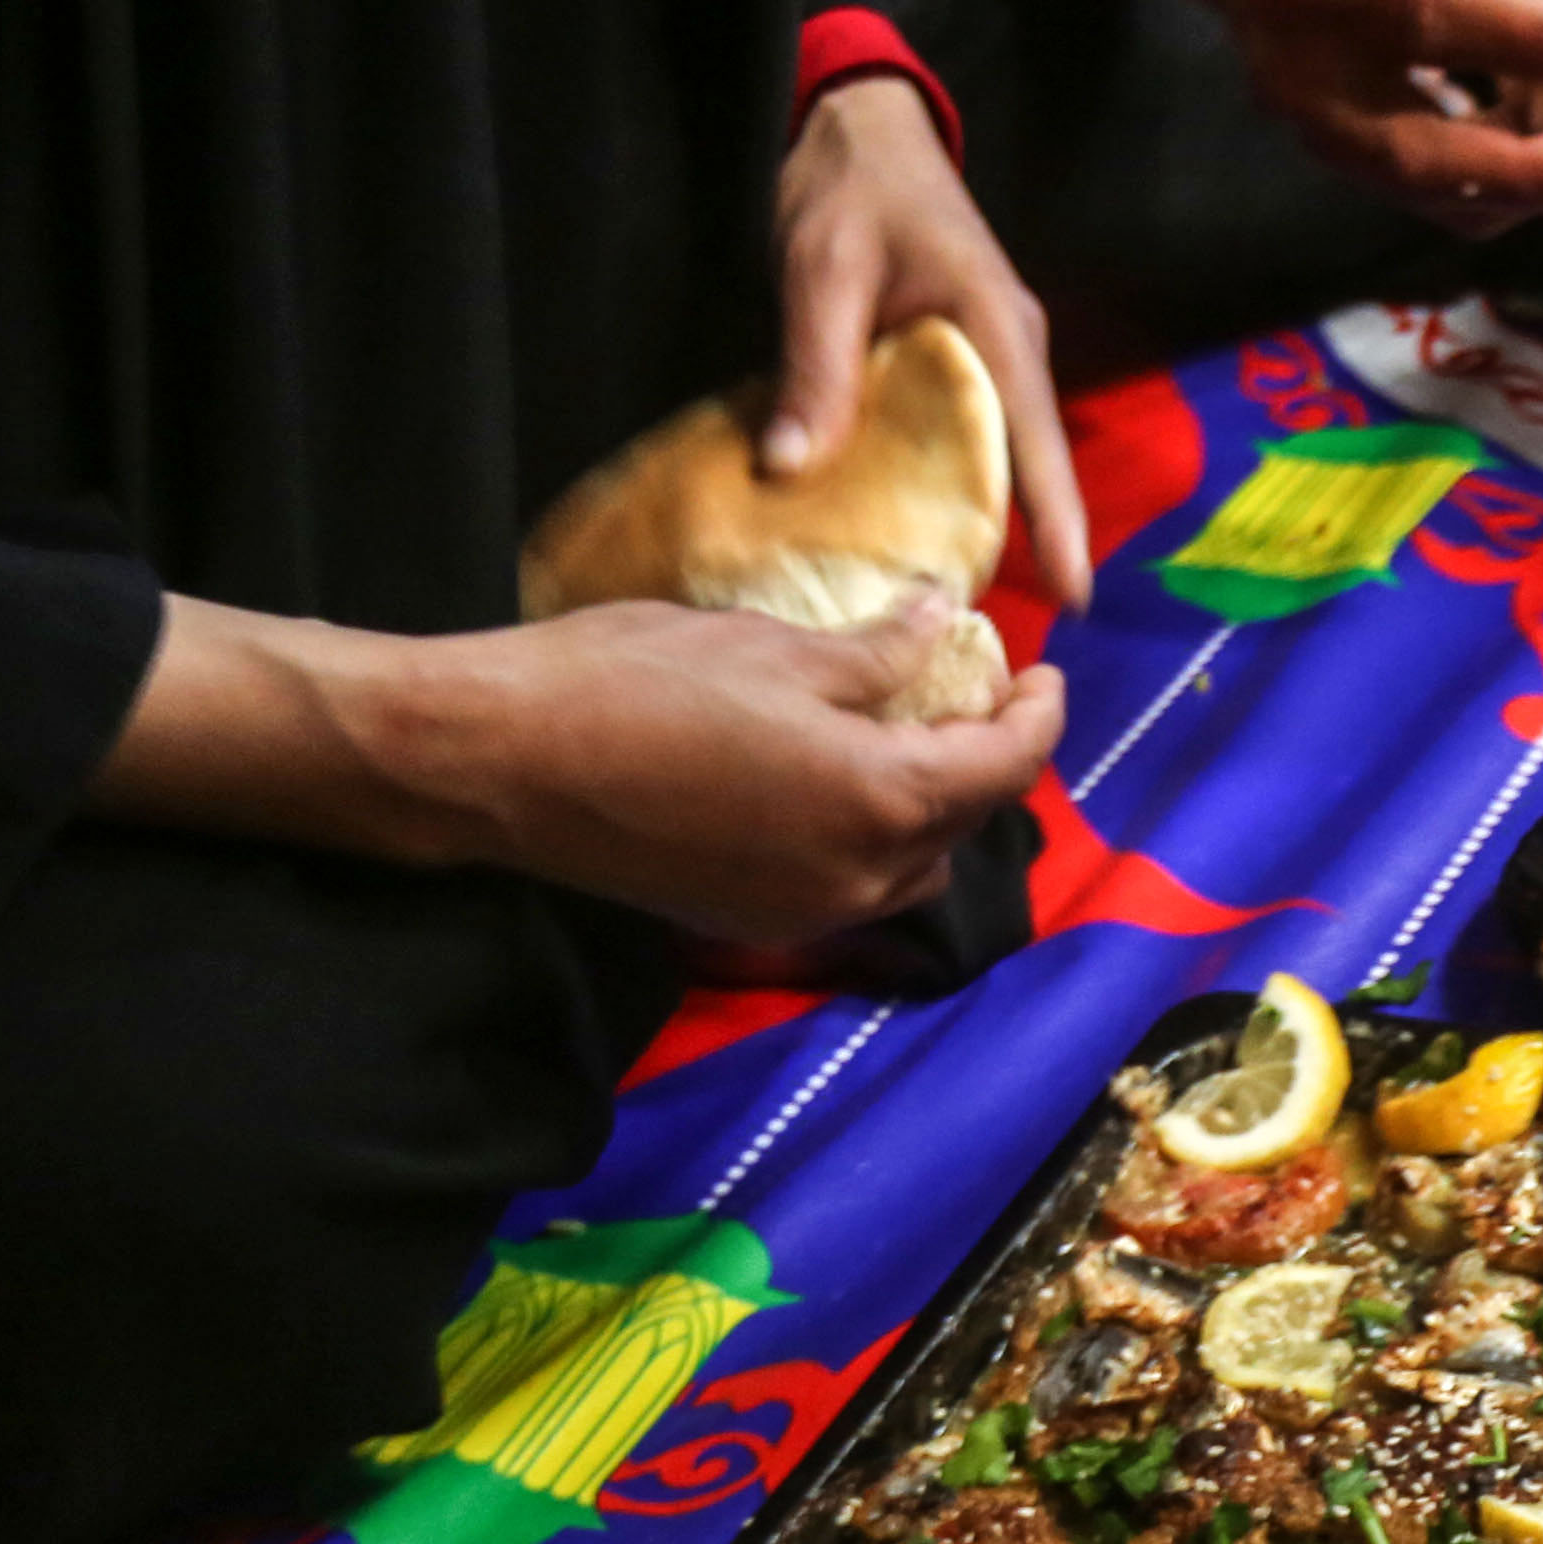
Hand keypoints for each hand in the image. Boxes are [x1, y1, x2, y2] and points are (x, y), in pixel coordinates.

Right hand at [100, 595, 1070, 941]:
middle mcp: (860, 876)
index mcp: (880, 799)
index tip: (1041, 668)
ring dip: (929, 807)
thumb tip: (941, 624)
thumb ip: (872, 651)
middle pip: (966, 823)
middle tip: (971, 688)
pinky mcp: (754, 919)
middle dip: (983, 758)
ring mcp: (806, 911)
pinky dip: (869, 836)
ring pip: (913, 866)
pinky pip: (850, 885)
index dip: (1038, 712)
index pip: (1006, 764)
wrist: (501, 762)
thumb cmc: (629, 683)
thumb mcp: (768, 646)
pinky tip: (835, 778)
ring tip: (907, 733)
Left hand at [772, 75, 1090, 610]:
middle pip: (1027, 463)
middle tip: (991, 619)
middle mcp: (1010, 352)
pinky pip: (960, 438)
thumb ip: (816, 367)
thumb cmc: (850, 186)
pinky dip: (941, 485)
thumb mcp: (824, 270)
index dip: (1058, 521)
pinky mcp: (957, 366)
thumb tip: (789, 470)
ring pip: (995, 456)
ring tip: (953, 597)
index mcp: (997, 327)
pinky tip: (911, 532)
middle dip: (1021, 542)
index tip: (1074, 595)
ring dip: (980, 519)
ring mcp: (989, 360)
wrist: (857, 129)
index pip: (1038, 440)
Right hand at [1208, 0, 1542, 233]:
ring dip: (1524, 191)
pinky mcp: (1341, 164)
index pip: (1421, 16)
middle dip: (1524, 170)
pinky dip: (1501, 189)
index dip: (1515, 38)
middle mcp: (1302, 72)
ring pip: (1429, 193)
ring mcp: (1314, 133)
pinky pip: (1431, 198)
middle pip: (1417, 152)